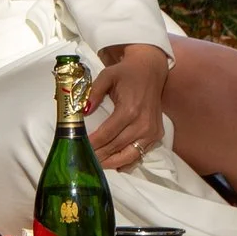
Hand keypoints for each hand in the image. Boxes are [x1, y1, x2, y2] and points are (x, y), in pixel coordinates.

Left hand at [84, 44, 170, 172]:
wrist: (150, 71)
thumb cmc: (126, 73)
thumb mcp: (106, 76)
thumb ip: (93, 93)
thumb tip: (83, 111)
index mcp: (129, 110)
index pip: (106, 134)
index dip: (92, 143)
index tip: (79, 148)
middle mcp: (143, 124)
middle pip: (116, 147)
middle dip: (99, 155)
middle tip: (84, 160)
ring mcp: (152, 132)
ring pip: (129, 155)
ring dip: (112, 162)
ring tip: (97, 165)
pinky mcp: (157, 135)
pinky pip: (140, 154)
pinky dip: (127, 161)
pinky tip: (114, 164)